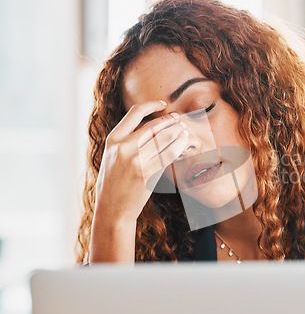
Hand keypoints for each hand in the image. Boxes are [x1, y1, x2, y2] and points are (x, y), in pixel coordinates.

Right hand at [94, 100, 188, 224]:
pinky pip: (168, 155)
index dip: (152, 105)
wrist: (112, 209)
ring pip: (163, 138)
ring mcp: (136, 160)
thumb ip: (127, 140)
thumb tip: (152, 125)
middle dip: (170, 120)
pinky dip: (178, 146)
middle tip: (179, 119)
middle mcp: (124, 147)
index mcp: (113, 139)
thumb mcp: (113, 156)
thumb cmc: (114, 182)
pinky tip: (183, 142)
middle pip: (153, 125)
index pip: (135, 113)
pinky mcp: (147, 173)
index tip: (163, 104)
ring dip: (177, 131)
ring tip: (184, 129)